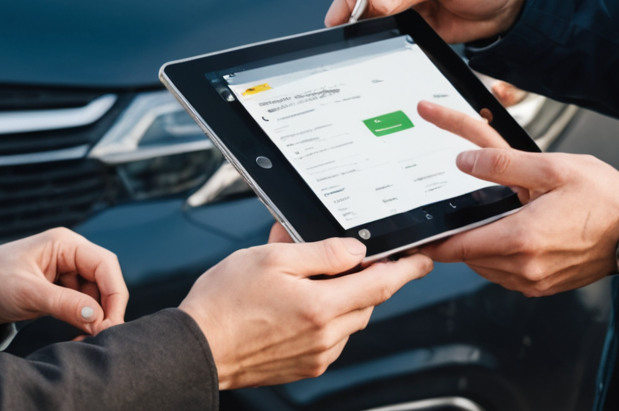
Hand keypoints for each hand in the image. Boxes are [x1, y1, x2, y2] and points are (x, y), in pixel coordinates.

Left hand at [0, 227, 127, 337]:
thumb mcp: (28, 293)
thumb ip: (64, 304)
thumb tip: (98, 319)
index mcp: (65, 244)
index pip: (105, 265)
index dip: (114, 294)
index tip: (110, 323)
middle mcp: (70, 255)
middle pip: (104, 280)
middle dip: (107, 308)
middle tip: (101, 336)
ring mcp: (66, 273)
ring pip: (96, 295)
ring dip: (95, 317)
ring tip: (85, 339)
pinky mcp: (60, 290)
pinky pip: (83, 304)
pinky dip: (84, 320)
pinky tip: (78, 334)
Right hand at [180, 235, 431, 388]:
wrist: (196, 347)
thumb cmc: (224, 302)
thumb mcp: (271, 258)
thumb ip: (321, 253)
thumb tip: (355, 251)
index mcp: (321, 306)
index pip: (381, 285)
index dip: (406, 270)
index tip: (422, 260)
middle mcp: (325, 336)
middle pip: (366, 302)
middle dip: (362, 278)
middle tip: (335, 257)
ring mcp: (317, 355)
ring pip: (348, 320)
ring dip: (340, 298)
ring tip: (300, 280)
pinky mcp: (305, 367)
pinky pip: (331, 338)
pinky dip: (324, 318)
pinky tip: (292, 306)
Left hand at [415, 99, 618, 296]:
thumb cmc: (605, 199)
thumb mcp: (551, 168)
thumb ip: (502, 163)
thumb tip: (465, 160)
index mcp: (521, 238)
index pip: (458, 247)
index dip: (434, 240)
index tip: (418, 234)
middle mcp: (525, 267)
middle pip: (469, 258)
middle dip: (462, 236)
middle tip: (467, 211)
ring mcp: (535, 282)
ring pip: (487, 268)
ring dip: (482, 247)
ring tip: (500, 217)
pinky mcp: (545, 287)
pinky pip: (508, 276)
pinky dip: (502, 258)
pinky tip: (517, 234)